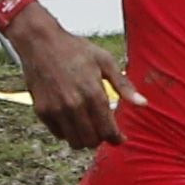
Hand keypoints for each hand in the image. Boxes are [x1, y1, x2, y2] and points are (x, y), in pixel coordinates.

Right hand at [8, 13, 129, 151]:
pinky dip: (68, 132)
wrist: (40, 42)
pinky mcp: (42, 111)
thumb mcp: (105, 61)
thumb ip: (124, 85)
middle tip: (104, 130)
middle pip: (92, 141)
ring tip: (89, 127)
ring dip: (85, 139)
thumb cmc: (75, 49)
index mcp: (93, 93)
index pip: (108, 131)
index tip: (120, 138)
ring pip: (75, 142)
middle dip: (101, 139)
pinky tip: (73, 119)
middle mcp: (74, 105)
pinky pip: (59, 134)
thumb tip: (143, 104)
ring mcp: (56, 110)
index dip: (117, 138)